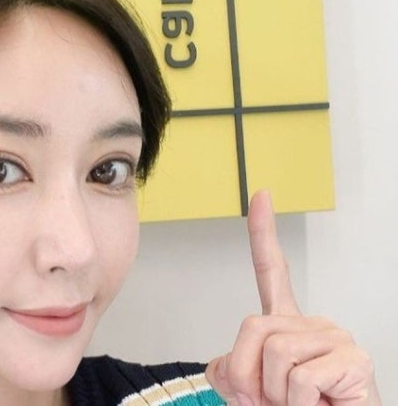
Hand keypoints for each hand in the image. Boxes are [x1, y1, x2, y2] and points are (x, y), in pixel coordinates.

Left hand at [205, 191, 380, 405]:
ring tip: (297, 403)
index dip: (263, 233)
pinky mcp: (354, 358)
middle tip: (269, 399)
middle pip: (252, 325)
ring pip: (274, 353)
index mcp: (285, 325)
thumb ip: (228, 371)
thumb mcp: (247, 392)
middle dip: (247, 374)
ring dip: (273, 394)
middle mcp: (312, 323)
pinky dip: (296, 404)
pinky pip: (299, 378)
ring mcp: (335, 337)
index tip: (260, 195)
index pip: (271, 272)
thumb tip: (227, 365)